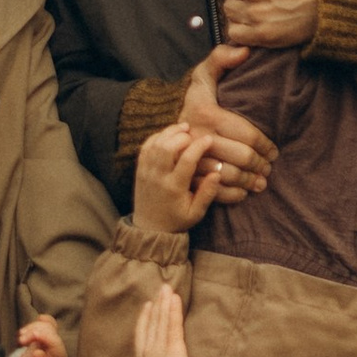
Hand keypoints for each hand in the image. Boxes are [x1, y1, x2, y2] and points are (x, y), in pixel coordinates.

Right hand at [13, 313, 64, 356]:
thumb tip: (37, 352)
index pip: (55, 342)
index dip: (44, 336)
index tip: (31, 335)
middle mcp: (58, 347)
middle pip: (50, 332)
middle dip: (34, 332)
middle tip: (20, 340)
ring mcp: (53, 340)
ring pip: (47, 325)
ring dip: (33, 327)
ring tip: (20, 337)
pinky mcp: (46, 336)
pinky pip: (47, 324)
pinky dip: (40, 321)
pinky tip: (38, 319)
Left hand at [133, 121, 224, 238]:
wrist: (149, 228)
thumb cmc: (176, 220)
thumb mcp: (196, 213)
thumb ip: (207, 194)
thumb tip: (217, 173)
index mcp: (174, 188)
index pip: (187, 160)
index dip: (199, 146)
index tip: (209, 139)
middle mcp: (158, 177)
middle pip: (167, 147)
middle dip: (181, 135)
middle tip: (193, 132)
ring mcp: (146, 172)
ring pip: (155, 144)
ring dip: (169, 133)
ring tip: (183, 128)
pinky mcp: (139, 170)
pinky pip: (145, 147)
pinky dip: (157, 137)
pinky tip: (168, 135)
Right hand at [133, 284, 191, 356]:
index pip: (141, 337)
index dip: (143, 320)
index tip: (146, 306)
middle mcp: (149, 354)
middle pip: (151, 325)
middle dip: (156, 306)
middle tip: (160, 289)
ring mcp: (160, 350)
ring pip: (161, 322)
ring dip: (164, 304)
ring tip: (167, 289)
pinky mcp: (174, 349)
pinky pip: (173, 326)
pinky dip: (172, 311)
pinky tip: (174, 299)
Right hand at [172, 41, 273, 202]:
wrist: (165, 129)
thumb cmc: (193, 101)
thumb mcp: (203, 76)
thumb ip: (221, 59)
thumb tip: (246, 51)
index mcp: (206, 114)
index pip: (246, 134)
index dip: (265, 144)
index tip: (274, 149)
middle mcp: (197, 139)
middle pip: (241, 157)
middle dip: (260, 164)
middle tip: (269, 166)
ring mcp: (191, 161)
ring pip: (229, 176)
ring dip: (250, 181)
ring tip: (262, 180)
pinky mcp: (188, 178)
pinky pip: (214, 191)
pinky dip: (233, 194)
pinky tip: (244, 192)